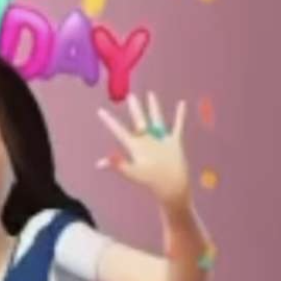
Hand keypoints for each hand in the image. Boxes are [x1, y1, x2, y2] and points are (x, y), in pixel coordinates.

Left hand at [97, 92, 189, 207]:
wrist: (171, 186)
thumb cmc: (151, 180)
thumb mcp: (134, 172)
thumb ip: (118, 165)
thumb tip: (99, 164)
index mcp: (134, 146)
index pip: (119, 131)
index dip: (109, 121)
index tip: (100, 111)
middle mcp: (146, 141)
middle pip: (139, 120)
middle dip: (135, 108)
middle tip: (130, 95)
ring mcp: (159, 140)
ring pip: (156, 118)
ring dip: (154, 107)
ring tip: (150, 94)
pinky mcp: (173, 142)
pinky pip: (177, 125)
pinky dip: (180, 115)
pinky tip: (182, 103)